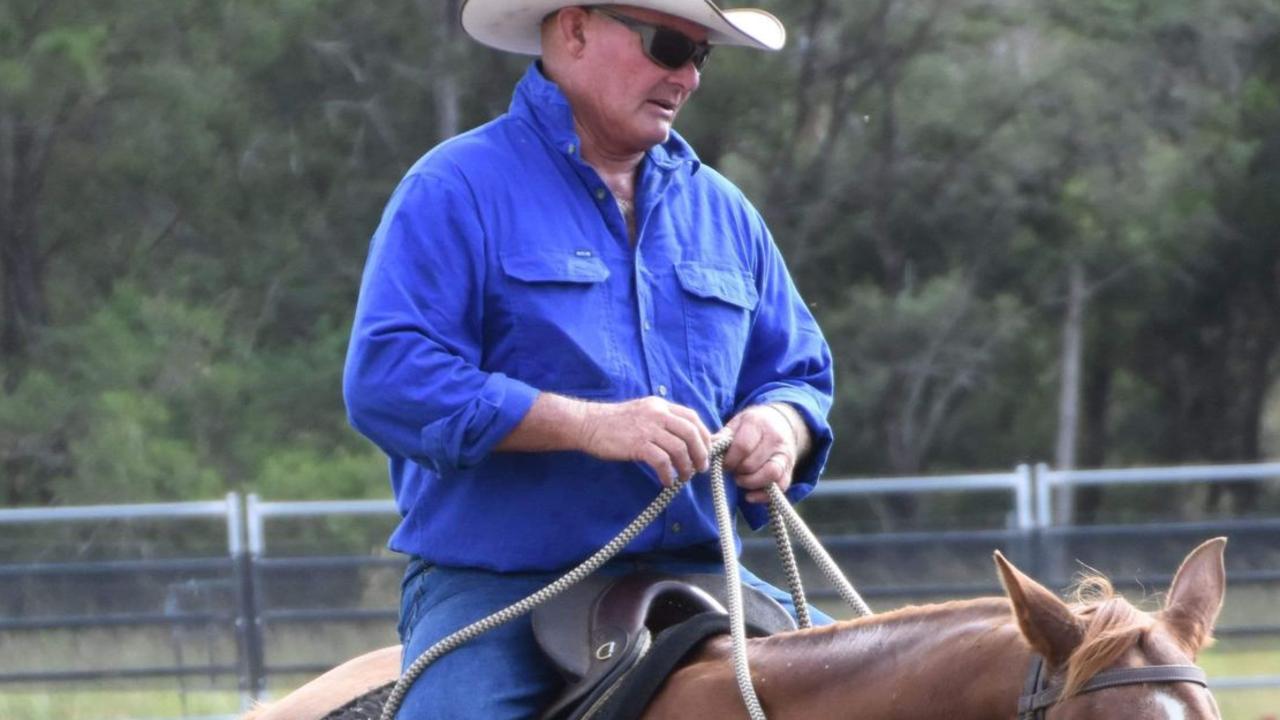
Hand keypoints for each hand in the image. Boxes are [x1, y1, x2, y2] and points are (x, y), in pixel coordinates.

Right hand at [579, 397, 712, 485]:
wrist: (588, 424)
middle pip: (691, 433)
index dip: (704, 435)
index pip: (692, 418)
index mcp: (660, 405)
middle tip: (700, 468)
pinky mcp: (637, 444)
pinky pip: (662, 461)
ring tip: (684, 478)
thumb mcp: (643, 412)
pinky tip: (666, 481)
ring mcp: (648, 429)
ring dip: (686, 467)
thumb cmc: (614, 422)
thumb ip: (662, 421)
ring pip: (680, 449)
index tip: (706, 451)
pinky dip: (668, 474)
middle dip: (701, 453)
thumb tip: (685, 440)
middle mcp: (658, 414)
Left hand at [717, 404, 802, 502]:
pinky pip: (780, 486)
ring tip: (740, 480)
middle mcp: (775, 438)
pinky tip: (749, 495)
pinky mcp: (790, 470)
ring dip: (750, 483)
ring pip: (771, 474)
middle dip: (738, 471)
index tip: (723, 463)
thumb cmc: (752, 426)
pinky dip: (763, 495)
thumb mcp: (736, 424)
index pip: (742, 447)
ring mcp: (784, 455)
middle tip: (732, 470)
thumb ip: (722, 437)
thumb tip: (708, 449)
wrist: (781, 423)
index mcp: (758, 424)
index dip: (729, 460)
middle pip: (753, 463)